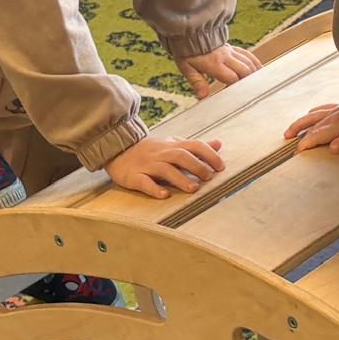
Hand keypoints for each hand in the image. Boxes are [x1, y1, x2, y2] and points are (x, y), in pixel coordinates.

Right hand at [106, 136, 223, 198]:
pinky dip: (154, 188)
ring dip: (180, 178)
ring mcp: (147, 165)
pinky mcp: (134, 176)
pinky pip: (144, 182)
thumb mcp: (173, 144)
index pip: (194, 145)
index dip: (208, 155)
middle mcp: (161, 154)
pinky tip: (164, 195)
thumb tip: (219, 144)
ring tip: (193, 188)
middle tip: (209, 177)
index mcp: (172, 145)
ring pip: (164, 169)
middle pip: (180, 156)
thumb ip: (195, 147)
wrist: (118, 150)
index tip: (221, 167)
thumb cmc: (151, 150)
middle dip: (196, 166)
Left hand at [177, 45, 260, 98]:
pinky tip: (259, 70)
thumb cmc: (188, 53)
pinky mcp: (232, 48)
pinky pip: (247, 54)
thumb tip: (203, 96)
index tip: (236, 95)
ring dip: (254, 73)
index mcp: (214, 64)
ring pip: (248, 62)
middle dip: (249, 81)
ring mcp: (230, 51)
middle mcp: (225, 57)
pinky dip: (255, 62)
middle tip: (251, 91)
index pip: (232, 77)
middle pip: (244, 70)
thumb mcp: (187, 68)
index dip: (236, 87)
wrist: (190, 33)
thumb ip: (197, 82)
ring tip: (258, 83)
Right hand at [285, 98, 338, 153]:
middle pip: (312, 123)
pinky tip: (311, 114)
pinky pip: (324, 107)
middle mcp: (337, 113)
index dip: (306, 143)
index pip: (317, 134)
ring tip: (290, 131)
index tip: (297, 152)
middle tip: (287, 142)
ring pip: (315, 114)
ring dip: (301, 122)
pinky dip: (314, 112)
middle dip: (299, 133)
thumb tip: (332, 148)